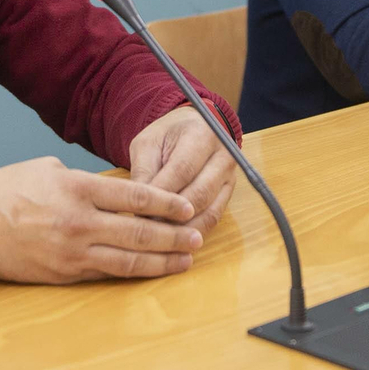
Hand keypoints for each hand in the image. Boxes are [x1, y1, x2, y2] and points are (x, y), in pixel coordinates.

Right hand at [0, 157, 200, 282]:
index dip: (166, 203)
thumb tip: (117, 193)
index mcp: (77, 189)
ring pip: (127, 261)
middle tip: (197, 237)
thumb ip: (86, 181)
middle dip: (174, 236)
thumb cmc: (7, 190)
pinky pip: (105, 274)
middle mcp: (79, 223)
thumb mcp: (49, 169)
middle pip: (139, 232)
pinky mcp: (63, 274)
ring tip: (184, 261)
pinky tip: (148, 270)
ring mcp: (71, 253)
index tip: (187, 207)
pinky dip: (131, 272)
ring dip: (161, 262)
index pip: (135, 196)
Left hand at [128, 105, 237, 235]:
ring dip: (184, 229)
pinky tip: (175, 240)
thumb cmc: (167, 136)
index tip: (139, 212)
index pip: (182, 170)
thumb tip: (138, 207)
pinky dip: (194, 231)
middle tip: (147, 230)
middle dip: (172, 216)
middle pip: (199, 194)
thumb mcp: (148, 144)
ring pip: (209, 211)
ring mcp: (230, 177)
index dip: (161, 194)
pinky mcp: (229, 194)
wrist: (194, 129)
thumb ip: (144, 171)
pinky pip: (214, 218)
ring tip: (160, 240)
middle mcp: (223, 156)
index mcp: (202, 135)